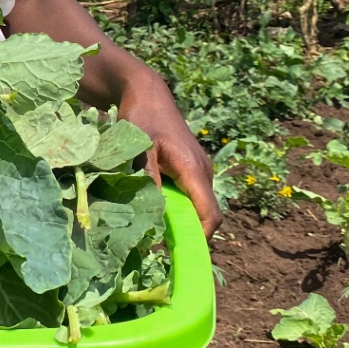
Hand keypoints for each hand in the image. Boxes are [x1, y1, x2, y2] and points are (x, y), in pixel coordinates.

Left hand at [117, 75, 222, 237]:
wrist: (147, 92)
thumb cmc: (141, 116)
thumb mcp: (138, 147)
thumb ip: (147, 177)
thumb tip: (154, 212)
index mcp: (193, 169)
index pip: (209, 214)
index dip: (199, 239)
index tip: (180, 255)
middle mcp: (203, 172)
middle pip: (206, 214)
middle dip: (189, 234)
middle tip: (161, 249)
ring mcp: (200, 169)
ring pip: (199, 205)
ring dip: (182, 221)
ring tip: (156, 232)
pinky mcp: (192, 168)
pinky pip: (192, 195)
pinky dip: (179, 207)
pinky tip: (157, 210)